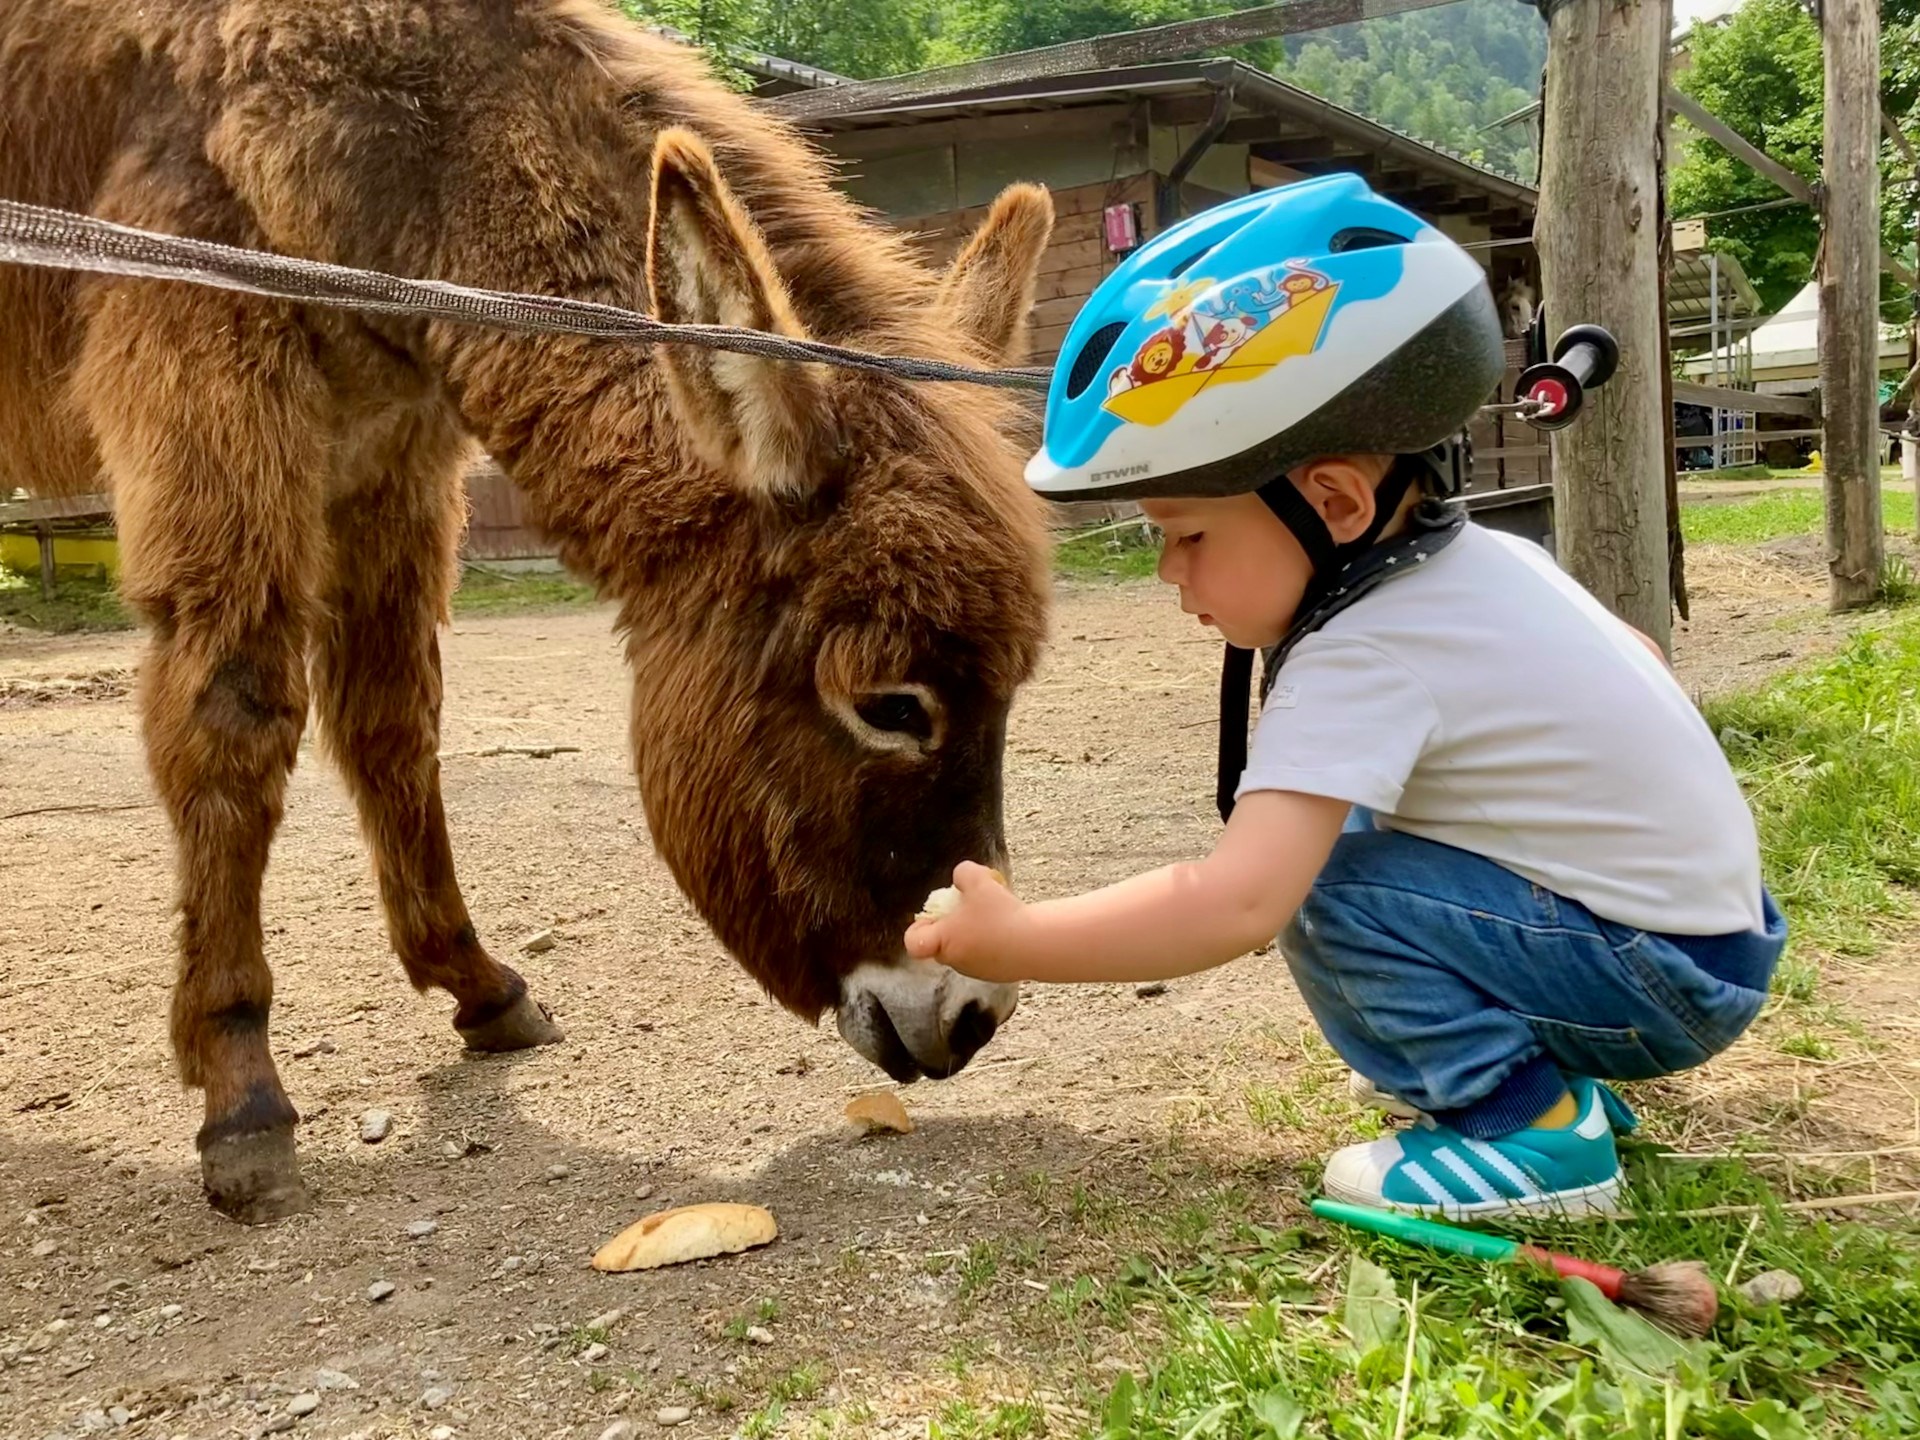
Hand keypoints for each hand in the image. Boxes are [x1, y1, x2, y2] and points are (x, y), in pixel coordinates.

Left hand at [904, 861, 1031, 981]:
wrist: (1036, 944)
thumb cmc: (1001, 914)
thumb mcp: (978, 880)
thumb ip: (963, 873)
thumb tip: (961, 878)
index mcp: (943, 942)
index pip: (914, 943)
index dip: (919, 927)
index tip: (936, 915)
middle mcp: (956, 961)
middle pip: (942, 943)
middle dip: (953, 925)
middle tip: (971, 907)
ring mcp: (977, 971)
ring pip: (967, 949)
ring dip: (975, 932)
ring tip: (996, 914)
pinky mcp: (998, 975)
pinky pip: (988, 955)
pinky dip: (994, 942)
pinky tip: (1010, 927)